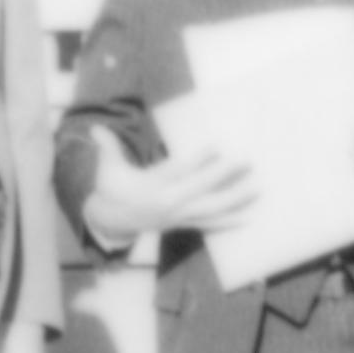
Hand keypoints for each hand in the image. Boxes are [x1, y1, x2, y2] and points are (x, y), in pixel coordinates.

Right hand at [79, 128, 256, 242]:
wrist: (114, 222)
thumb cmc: (113, 189)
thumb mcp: (108, 169)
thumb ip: (107, 148)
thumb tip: (95, 128)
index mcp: (152, 186)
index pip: (178, 171)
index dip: (198, 160)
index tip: (217, 146)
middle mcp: (169, 203)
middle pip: (201, 188)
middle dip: (225, 175)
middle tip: (246, 160)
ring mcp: (179, 216)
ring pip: (211, 209)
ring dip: (235, 199)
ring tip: (257, 188)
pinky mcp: (185, 224)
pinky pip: (210, 224)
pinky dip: (229, 221)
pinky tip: (249, 216)